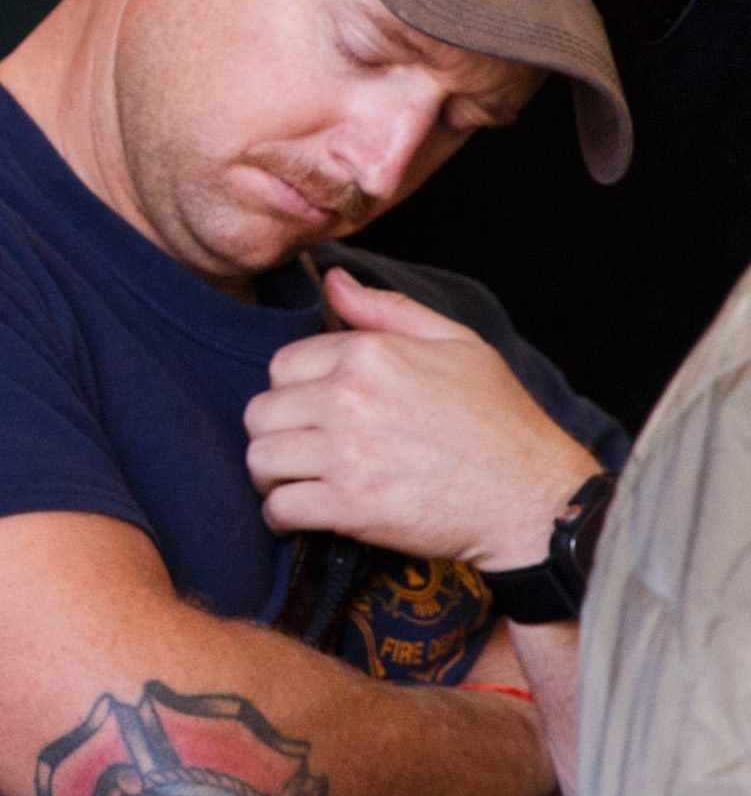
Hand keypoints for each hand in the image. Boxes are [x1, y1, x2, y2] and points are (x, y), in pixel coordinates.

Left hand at [245, 270, 600, 570]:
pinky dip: (281, 515)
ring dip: (271, 474)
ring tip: (293, 481)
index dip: (293, 390)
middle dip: (275, 432)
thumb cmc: (502, 422)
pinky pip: (280, 507)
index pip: (282, 365)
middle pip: (262, 412)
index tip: (311, 411)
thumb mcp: (458, 345)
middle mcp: (349, 399)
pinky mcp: (352, 507)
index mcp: (369, 355)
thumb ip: (387, 309)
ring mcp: (347, 454)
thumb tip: (333, 281)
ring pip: (260, 458)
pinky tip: (298, 515)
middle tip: (298, 449)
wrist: (536, 502)